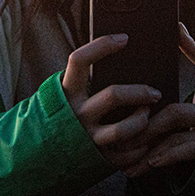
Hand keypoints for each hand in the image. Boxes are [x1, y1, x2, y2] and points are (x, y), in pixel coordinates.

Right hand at [61, 33, 161, 172]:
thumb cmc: (63, 116)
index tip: (124, 38)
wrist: (40, 156)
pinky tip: (146, 140)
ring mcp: (86, 137)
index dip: (102, 46)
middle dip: (139, 92)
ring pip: (123, 130)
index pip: (80, 60)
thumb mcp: (67, 96)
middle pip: (114, 96)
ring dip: (142, 121)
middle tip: (154, 92)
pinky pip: (126, 155)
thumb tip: (119, 57)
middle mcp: (76, 113)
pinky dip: (140, 147)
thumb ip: (85, 82)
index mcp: (66, 92)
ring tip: (148, 114)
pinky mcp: (96, 157)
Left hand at [128, 23, 194, 176]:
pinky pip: (186, 152)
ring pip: (176, 134)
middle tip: (118, 128)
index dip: (193, 46)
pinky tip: (148, 163)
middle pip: (176, 112)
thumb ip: (181, 89)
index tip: (175, 29)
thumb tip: (165, 46)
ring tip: (124, 151)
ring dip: (147, 145)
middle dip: (144, 123)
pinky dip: (165, 158)